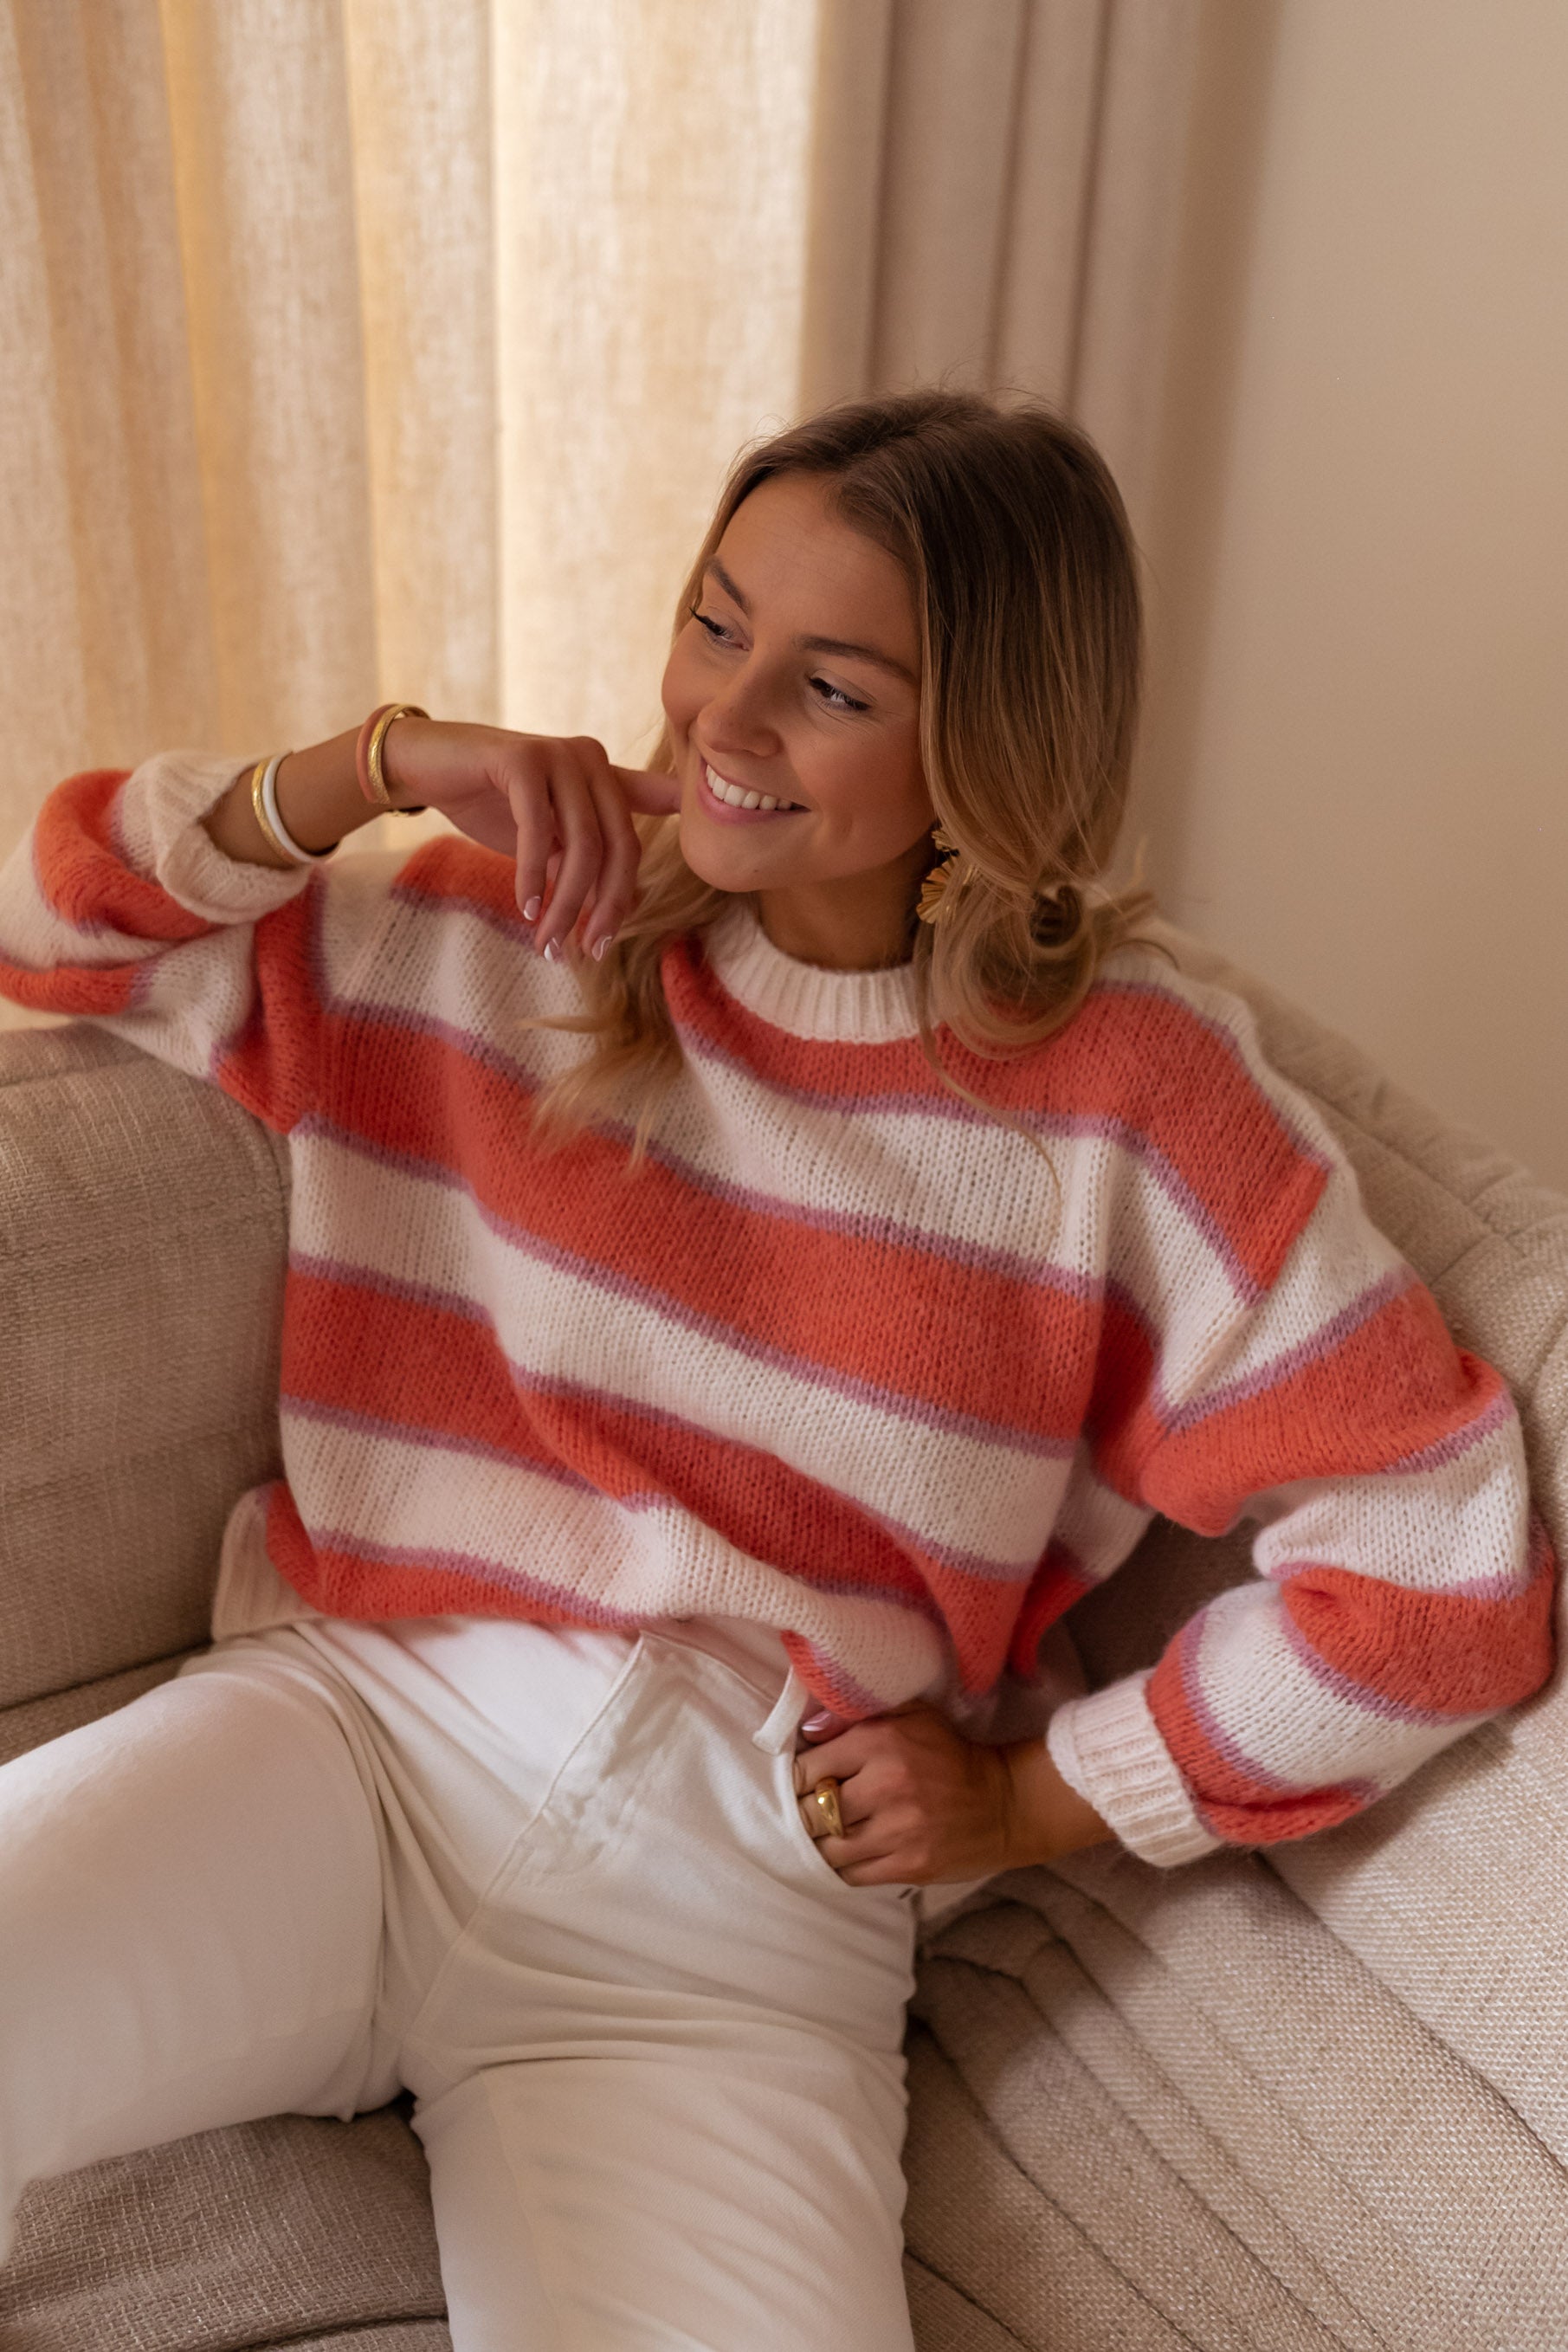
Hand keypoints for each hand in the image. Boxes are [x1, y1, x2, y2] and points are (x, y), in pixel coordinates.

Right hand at [382, 718, 680, 958]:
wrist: (425, 767)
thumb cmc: (490, 804)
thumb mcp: (548, 838)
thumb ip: (585, 861)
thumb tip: (630, 907)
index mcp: (603, 776)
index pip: (634, 835)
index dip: (651, 866)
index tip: (668, 893)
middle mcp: (591, 759)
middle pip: (619, 846)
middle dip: (607, 907)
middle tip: (589, 952)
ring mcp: (559, 755)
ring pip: (584, 844)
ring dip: (566, 904)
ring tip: (548, 942)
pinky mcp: (522, 758)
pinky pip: (537, 829)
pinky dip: (532, 875)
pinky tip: (526, 908)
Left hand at [792, 1703, 1110, 1886]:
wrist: (1005, 1802)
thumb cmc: (950, 1754)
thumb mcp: (911, 1716)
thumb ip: (856, 1718)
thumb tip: (806, 1733)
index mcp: (880, 1743)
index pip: (807, 1768)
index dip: (799, 1778)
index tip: (806, 1782)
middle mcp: (885, 1786)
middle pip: (811, 1813)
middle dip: (807, 1814)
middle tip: (813, 1812)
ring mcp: (898, 1831)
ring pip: (827, 1849)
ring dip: (822, 1845)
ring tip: (829, 1836)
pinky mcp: (910, 1866)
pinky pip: (852, 1875)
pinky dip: (844, 1867)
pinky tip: (850, 1855)